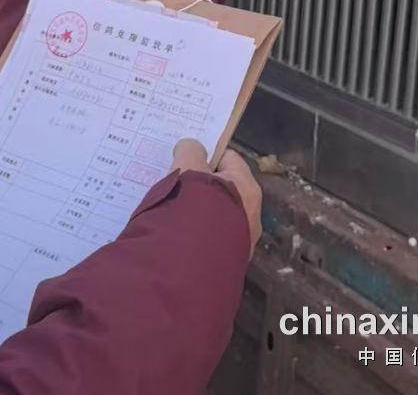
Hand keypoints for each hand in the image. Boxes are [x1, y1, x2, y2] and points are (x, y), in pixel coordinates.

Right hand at [171, 139, 261, 253]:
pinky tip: (171, 231)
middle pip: (221, 188)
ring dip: (193, 211)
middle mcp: (250, 216)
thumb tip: (191, 148)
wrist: (184, 269)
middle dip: (198, 184)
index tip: (183, 157)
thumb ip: (190, 152)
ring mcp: (238, 244)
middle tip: (172, 181)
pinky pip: (206, 238)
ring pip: (213, 215)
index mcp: (247, 189)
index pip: (228, 158)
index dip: (205, 154)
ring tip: (167, 207)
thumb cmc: (190, 209)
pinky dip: (192, 233)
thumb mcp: (187, 169)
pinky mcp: (222, 264)